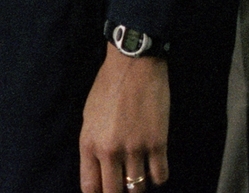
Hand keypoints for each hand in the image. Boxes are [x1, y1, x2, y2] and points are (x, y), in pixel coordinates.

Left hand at [79, 46, 169, 191]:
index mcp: (88, 143)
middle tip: (123, 188)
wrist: (132, 67)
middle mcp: (109, 150)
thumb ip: (93, 144)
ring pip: (138, 188)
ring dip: (138, 185)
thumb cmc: (108, 88)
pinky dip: (158, 177)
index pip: (90, 186)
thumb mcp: (89, 116)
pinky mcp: (157, 144)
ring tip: (138, 176)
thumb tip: (99, 167)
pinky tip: (154, 167)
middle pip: (114, 192)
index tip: (104, 192)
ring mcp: (134, 149)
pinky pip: (160, 176)